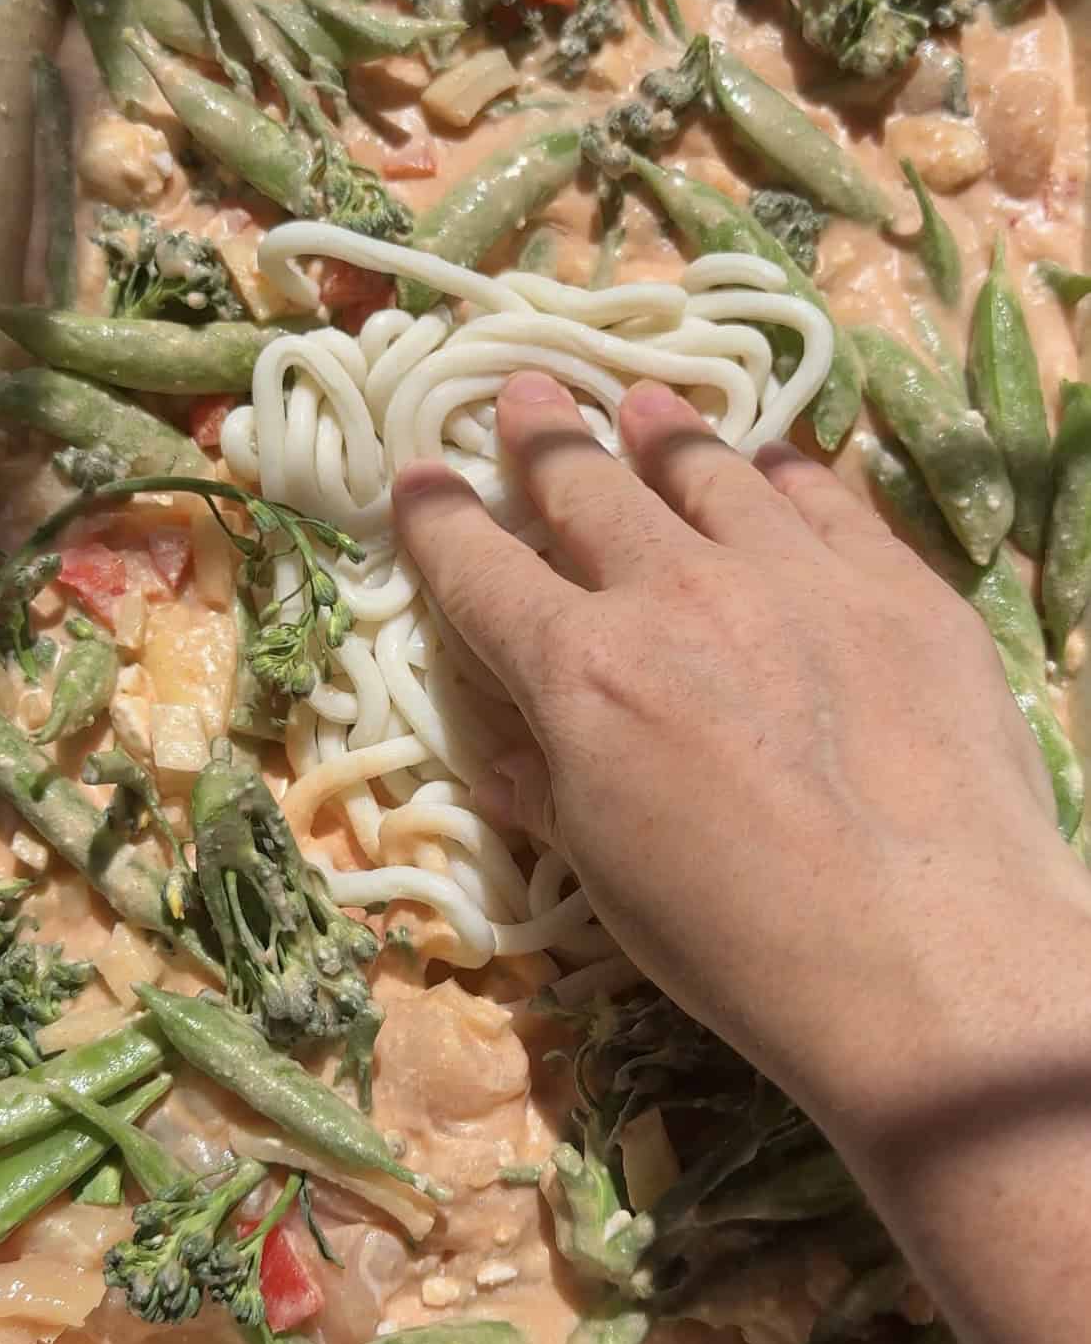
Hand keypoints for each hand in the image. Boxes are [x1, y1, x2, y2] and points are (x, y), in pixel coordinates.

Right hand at [393, 371, 1085, 1122]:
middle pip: (588, 486)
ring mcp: (794, 575)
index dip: (439, 519)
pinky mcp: (896, 584)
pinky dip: (786, 470)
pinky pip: (827, 497)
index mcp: (582, 671)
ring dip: (663, 431)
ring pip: (709, 469)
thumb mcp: (605, 877)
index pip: (482, 568)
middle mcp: (676, 594)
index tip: (418, 477)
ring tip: (643, 404)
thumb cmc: (739, 941)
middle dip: (543, 436)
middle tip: (524, 393)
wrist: (926, 950)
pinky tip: (777, 457)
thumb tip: (501, 748)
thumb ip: (546, 787)